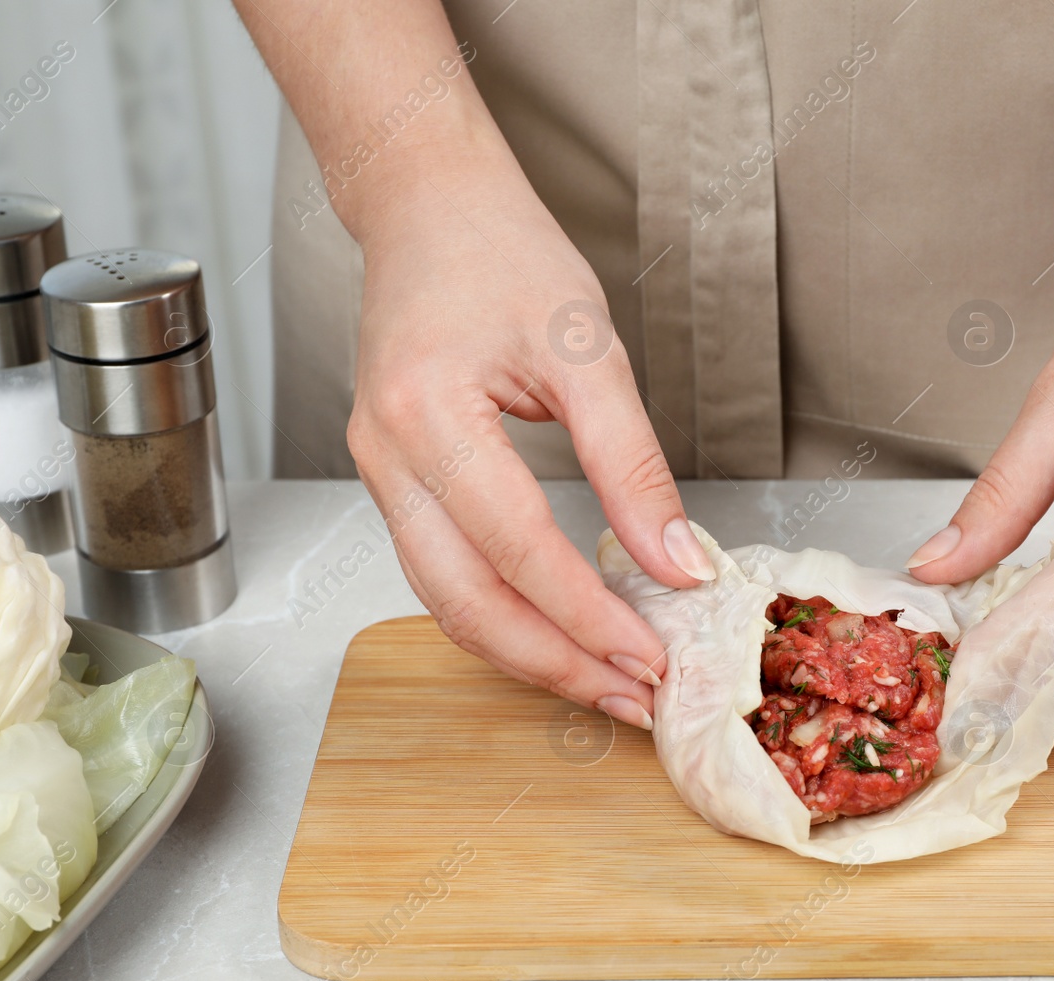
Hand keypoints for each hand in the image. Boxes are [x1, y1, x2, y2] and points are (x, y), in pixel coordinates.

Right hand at [345, 146, 715, 727]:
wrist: (429, 209)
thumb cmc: (503, 255)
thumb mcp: (589, 350)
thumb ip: (632, 464)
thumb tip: (676, 561)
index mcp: (427, 411)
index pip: (517, 547)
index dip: (587, 615)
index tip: (651, 656)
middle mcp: (385, 454)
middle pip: (465, 600)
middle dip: (554, 663)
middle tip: (632, 697)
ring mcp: (378, 473)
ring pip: (445, 601)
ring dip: (526, 653)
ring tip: (604, 680)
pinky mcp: (391, 481)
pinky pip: (440, 572)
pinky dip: (501, 614)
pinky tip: (557, 629)